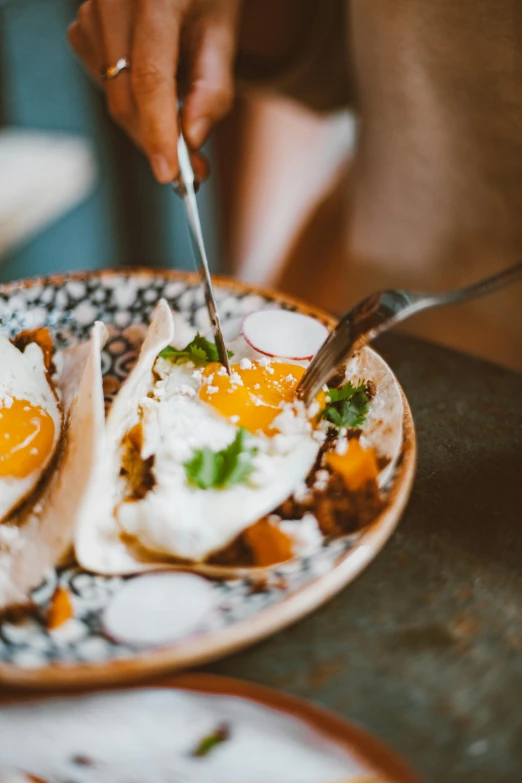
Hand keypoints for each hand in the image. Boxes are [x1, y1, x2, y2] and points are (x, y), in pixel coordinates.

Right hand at [68, 0, 241, 183]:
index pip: (150, 79)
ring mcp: (90, 16)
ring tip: (183, 127)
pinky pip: (105, 88)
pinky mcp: (82, 31)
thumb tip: (193, 140)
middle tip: (194, 171)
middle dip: (157, 144)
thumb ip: (213, 88)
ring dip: (148, 127)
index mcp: (154, 0)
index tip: (170, 174)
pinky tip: (154, 91)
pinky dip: (133, 105)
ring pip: (115, 100)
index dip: (158, 132)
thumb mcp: (224, 32)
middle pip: (126, 98)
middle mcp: (112, 4)